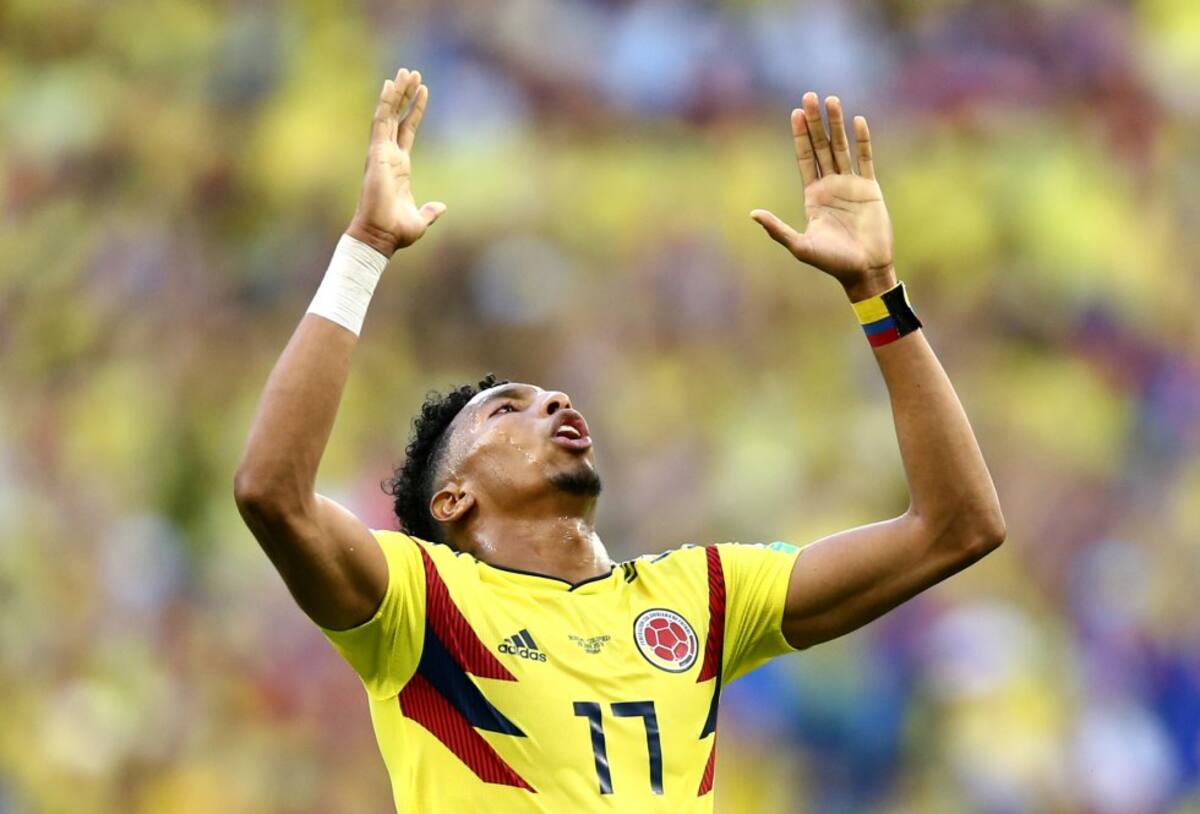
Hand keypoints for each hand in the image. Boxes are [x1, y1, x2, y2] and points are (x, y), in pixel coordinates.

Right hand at [346, 68, 445, 256]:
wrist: (381, 237)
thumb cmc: (396, 232)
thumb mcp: (420, 220)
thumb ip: (430, 211)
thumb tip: (441, 207)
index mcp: (399, 167)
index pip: (407, 131)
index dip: (414, 111)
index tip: (422, 91)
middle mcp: (389, 156)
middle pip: (396, 117)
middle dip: (404, 94)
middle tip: (412, 72)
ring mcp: (381, 153)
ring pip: (388, 114)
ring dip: (397, 93)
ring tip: (405, 72)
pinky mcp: (377, 153)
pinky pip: (381, 122)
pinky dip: (386, 102)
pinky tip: (391, 84)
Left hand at [751, 93, 895, 299]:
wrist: (865, 270)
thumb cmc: (832, 262)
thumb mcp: (800, 246)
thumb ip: (778, 229)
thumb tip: (752, 214)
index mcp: (812, 196)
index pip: (805, 159)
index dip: (800, 137)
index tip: (795, 114)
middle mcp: (830, 186)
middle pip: (821, 147)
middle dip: (815, 123)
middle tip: (809, 96)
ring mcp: (851, 185)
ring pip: (842, 148)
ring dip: (837, 124)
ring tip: (831, 100)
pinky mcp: (870, 189)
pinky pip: (866, 159)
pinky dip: (863, 141)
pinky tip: (858, 121)